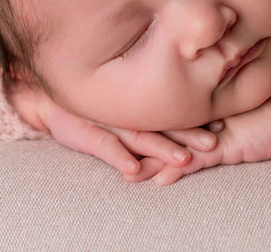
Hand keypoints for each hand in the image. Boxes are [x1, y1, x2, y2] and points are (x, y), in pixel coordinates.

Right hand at [6, 80, 217, 177]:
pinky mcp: (86, 132)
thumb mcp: (120, 100)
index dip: (196, 120)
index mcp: (137, 104)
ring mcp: (107, 121)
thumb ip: (147, 105)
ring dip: (162, 149)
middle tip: (213, 144)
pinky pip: (104, 147)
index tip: (222, 126)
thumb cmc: (92, 101)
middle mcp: (127, 111)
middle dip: (188, 135)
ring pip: (139, 136)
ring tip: (183, 161)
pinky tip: (133, 171)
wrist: (49, 99)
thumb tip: (187, 113)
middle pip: (163, 124)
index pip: (172, 112)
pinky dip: (119, 158)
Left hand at [126, 75, 270, 184]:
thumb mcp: (234, 119)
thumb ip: (213, 124)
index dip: (140, 123)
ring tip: (123, 172)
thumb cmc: (268, 114)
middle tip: (105, 147)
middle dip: (132, 141)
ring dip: (147, 160)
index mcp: (199, 110)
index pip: (164, 117)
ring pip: (171, 147)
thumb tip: (197, 134)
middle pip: (160, 129)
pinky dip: (175, 170)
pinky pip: (195, 161)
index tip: (115, 127)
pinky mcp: (224, 146)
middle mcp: (201, 118)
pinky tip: (157, 180)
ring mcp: (211, 132)